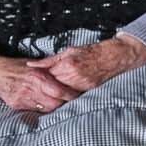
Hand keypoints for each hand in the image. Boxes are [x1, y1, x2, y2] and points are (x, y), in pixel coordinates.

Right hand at [0, 53, 80, 114]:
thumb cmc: (17, 67)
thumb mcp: (35, 64)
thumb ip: (50, 70)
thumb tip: (67, 74)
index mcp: (37, 76)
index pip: (60, 91)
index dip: (71, 95)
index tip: (78, 95)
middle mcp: (31, 89)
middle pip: (55, 104)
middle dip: (64, 103)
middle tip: (70, 101)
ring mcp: (23, 98)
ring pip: (46, 109)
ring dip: (54, 106)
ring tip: (58, 102)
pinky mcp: (16, 105)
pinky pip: (35, 110)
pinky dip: (42, 108)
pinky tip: (44, 103)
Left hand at [25, 34, 145, 92]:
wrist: (113, 56)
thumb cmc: (91, 52)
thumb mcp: (68, 51)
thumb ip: (49, 60)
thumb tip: (32, 65)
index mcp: (67, 64)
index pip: (47, 76)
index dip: (42, 79)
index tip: (37, 80)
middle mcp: (74, 76)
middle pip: (54, 86)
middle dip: (48, 87)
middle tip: (43, 87)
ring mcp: (83, 84)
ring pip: (63, 92)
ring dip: (58, 91)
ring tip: (55, 90)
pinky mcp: (89, 89)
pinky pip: (74, 94)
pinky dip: (69, 93)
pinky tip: (67, 91)